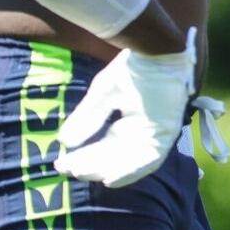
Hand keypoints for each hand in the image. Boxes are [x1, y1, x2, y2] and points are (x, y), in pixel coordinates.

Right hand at [54, 27, 196, 187]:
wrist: (158, 50)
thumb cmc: (132, 68)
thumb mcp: (103, 94)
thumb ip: (87, 118)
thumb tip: (65, 142)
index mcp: (127, 120)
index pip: (103, 146)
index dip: (84, 156)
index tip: (62, 163)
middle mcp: (141, 130)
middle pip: (115, 156)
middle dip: (92, 165)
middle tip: (69, 170)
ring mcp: (156, 132)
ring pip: (129, 161)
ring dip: (106, 170)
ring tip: (83, 175)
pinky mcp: (167, 132)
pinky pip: (150, 159)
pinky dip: (131, 171)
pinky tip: (110, 179)